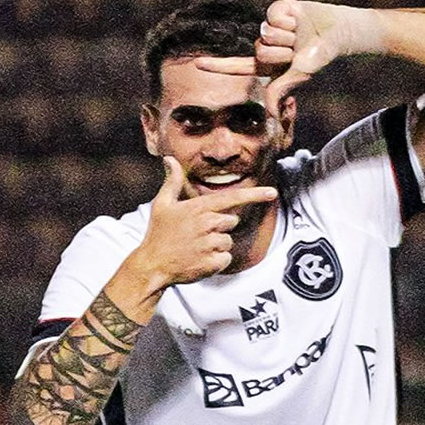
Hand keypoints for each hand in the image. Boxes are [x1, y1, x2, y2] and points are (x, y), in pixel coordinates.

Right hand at [131, 157, 276, 286]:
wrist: (152, 266)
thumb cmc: (157, 234)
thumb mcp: (161, 205)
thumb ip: (172, 181)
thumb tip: (170, 159)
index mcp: (198, 208)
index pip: (232, 198)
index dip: (255, 195)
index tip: (272, 193)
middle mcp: (207, 224)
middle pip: (231, 221)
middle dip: (219, 227)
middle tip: (196, 234)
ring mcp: (210, 244)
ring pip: (228, 241)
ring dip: (217, 245)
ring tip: (195, 248)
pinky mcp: (212, 263)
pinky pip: (226, 258)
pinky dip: (216, 261)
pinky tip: (199, 260)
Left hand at [196, 0, 362, 117]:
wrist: (338, 33)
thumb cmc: (318, 57)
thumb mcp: (299, 76)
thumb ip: (280, 90)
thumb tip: (269, 112)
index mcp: (266, 64)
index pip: (237, 65)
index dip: (217, 66)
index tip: (197, 64)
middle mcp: (265, 45)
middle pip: (260, 51)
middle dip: (282, 51)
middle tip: (298, 50)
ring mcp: (269, 27)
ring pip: (266, 33)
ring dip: (288, 36)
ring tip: (300, 35)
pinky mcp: (277, 10)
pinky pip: (273, 16)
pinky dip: (290, 19)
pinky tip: (299, 20)